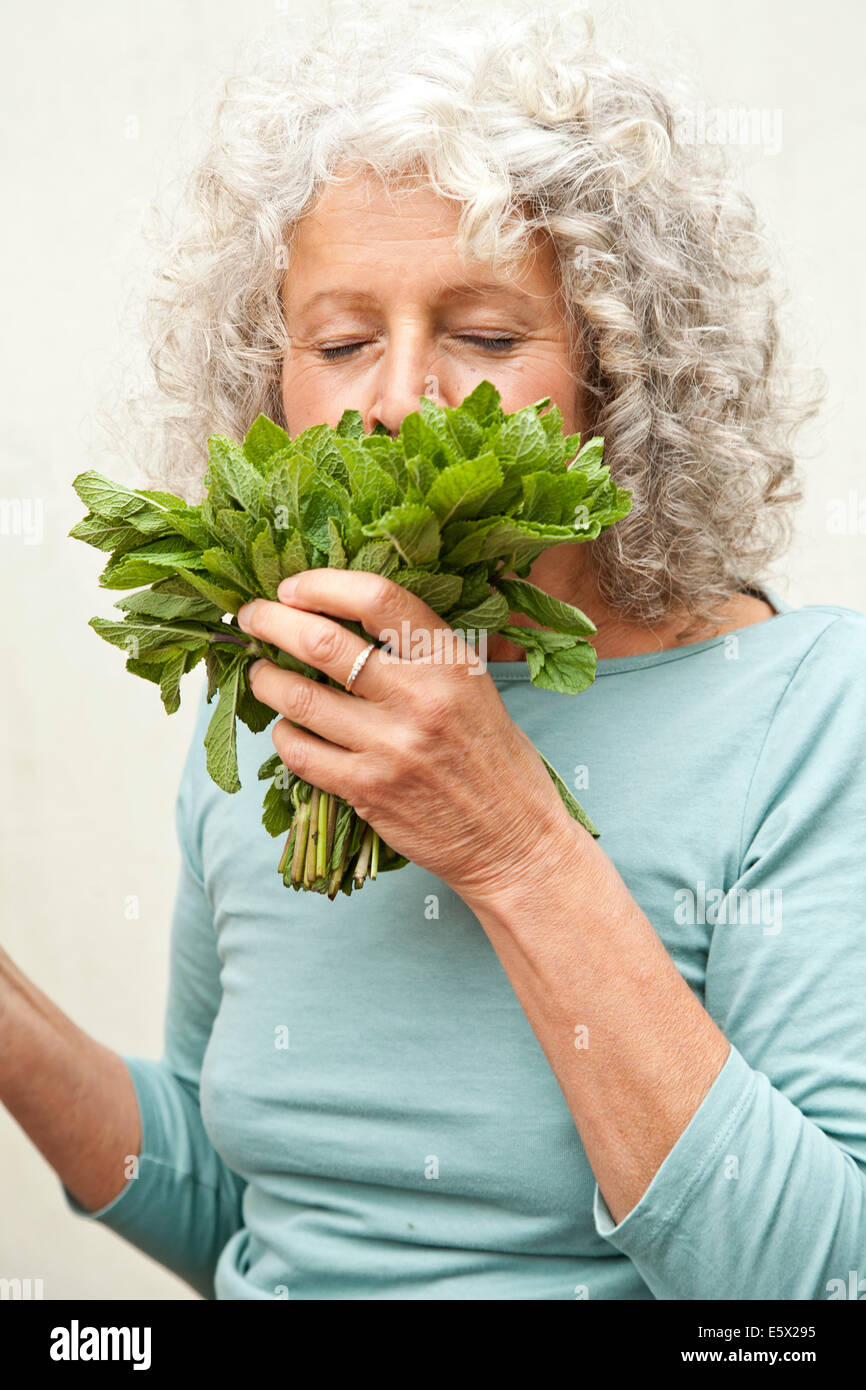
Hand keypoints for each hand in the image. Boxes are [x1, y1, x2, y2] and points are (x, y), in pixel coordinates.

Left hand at [236, 569, 586, 908]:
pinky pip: (300, 753)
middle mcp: (420, 699)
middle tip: (252, 617)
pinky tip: (287, 728)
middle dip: (271, 622)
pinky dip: (283, 735)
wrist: (513, 838)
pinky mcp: (368, 791)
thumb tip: (343, 615)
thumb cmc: (492, 757)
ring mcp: (391, 748)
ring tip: (259, 674)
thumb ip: (419, 651)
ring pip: (298, 698)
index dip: (322, 584)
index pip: (377, 599)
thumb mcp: (473, 686)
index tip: (293, 587)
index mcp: (450, 661)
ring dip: (265, 681)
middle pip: (322, 642)